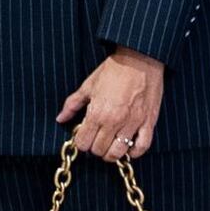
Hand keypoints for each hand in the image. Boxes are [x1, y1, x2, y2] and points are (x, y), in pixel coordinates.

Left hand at [55, 47, 165, 161]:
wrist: (140, 58)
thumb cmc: (114, 70)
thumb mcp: (88, 85)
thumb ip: (72, 104)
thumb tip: (60, 118)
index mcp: (97, 112)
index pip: (83, 143)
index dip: (81, 141)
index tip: (84, 135)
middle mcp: (114, 121)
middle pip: (99, 150)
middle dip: (95, 147)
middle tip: (97, 138)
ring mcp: (133, 123)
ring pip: (118, 152)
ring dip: (112, 153)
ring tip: (110, 145)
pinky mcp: (148, 122)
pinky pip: (142, 147)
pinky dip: (134, 152)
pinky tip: (128, 148)